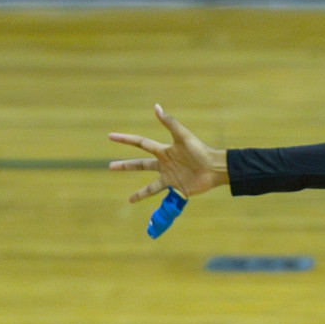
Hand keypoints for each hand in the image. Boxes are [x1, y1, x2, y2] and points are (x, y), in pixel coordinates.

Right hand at [108, 104, 227, 202]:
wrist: (215, 168)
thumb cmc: (200, 151)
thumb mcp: (183, 136)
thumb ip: (169, 123)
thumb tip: (156, 107)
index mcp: (163, 151)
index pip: (140, 143)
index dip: (125, 139)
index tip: (110, 136)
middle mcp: (164, 165)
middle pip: (140, 165)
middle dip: (125, 166)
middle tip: (110, 167)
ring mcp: (170, 178)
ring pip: (151, 187)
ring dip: (139, 194)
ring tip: (129, 200)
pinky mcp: (178, 190)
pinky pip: (166, 199)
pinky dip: (159, 208)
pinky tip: (154, 216)